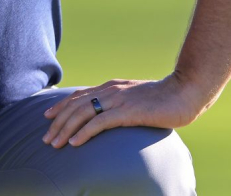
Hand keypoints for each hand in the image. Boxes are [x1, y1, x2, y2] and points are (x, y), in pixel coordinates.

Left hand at [41, 75, 206, 148]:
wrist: (184, 92)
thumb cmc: (165, 99)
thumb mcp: (138, 99)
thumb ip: (123, 104)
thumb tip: (113, 115)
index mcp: (113, 87)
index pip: (80, 94)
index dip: (61, 105)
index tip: (47, 116)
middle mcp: (111, 90)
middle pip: (76, 105)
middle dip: (58, 122)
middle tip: (45, 138)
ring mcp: (119, 100)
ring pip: (83, 113)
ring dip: (66, 129)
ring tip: (55, 144)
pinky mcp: (128, 111)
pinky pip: (100, 122)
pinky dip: (84, 132)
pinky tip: (75, 143)